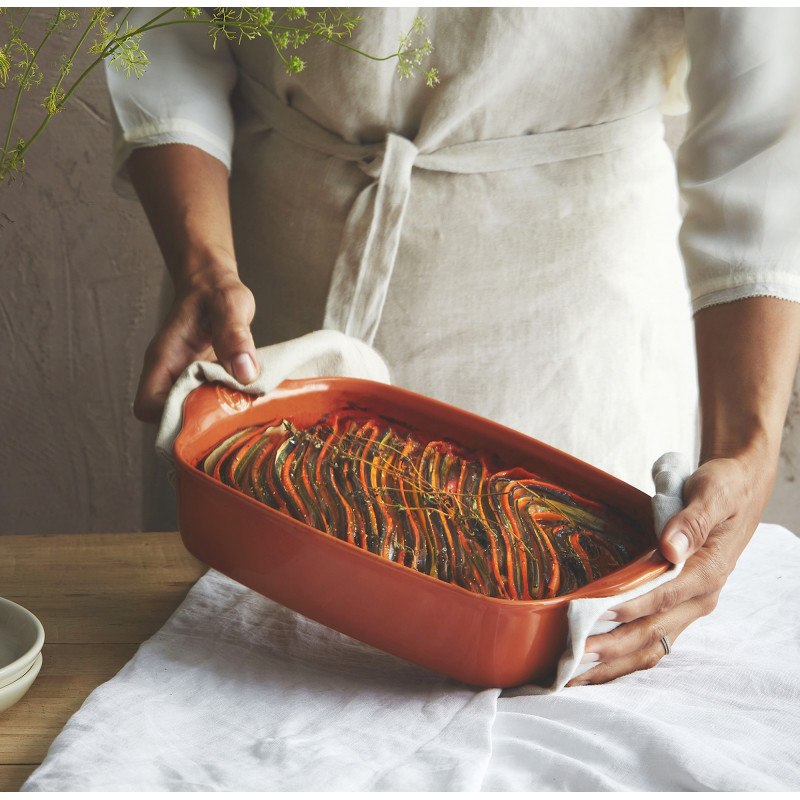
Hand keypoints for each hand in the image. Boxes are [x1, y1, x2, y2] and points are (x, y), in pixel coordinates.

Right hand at [134, 269, 258, 422]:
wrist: (214, 284)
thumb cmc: (216, 291)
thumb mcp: (230, 305)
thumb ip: (235, 335)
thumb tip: (245, 373)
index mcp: (164, 358)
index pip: (148, 405)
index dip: (171, 419)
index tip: (205, 417)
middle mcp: (169, 374)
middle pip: (169, 419)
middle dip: (197, 426)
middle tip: (232, 424)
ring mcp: (185, 379)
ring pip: (188, 415)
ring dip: (213, 420)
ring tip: (242, 417)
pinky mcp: (202, 382)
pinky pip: (206, 405)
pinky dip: (223, 410)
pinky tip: (246, 406)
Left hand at [567, 452, 770, 685]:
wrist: (739, 493)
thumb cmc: (723, 489)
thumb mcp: (712, 494)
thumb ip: (692, 521)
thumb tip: (670, 548)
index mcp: (709, 571)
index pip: (666, 596)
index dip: (633, 606)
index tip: (598, 614)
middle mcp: (700, 597)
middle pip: (655, 632)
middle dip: (614, 648)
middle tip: (575, 656)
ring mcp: (688, 607)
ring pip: (652, 645)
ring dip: (614, 662)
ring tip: (576, 674)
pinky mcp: (677, 608)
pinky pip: (651, 641)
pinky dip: (624, 656)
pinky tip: (596, 665)